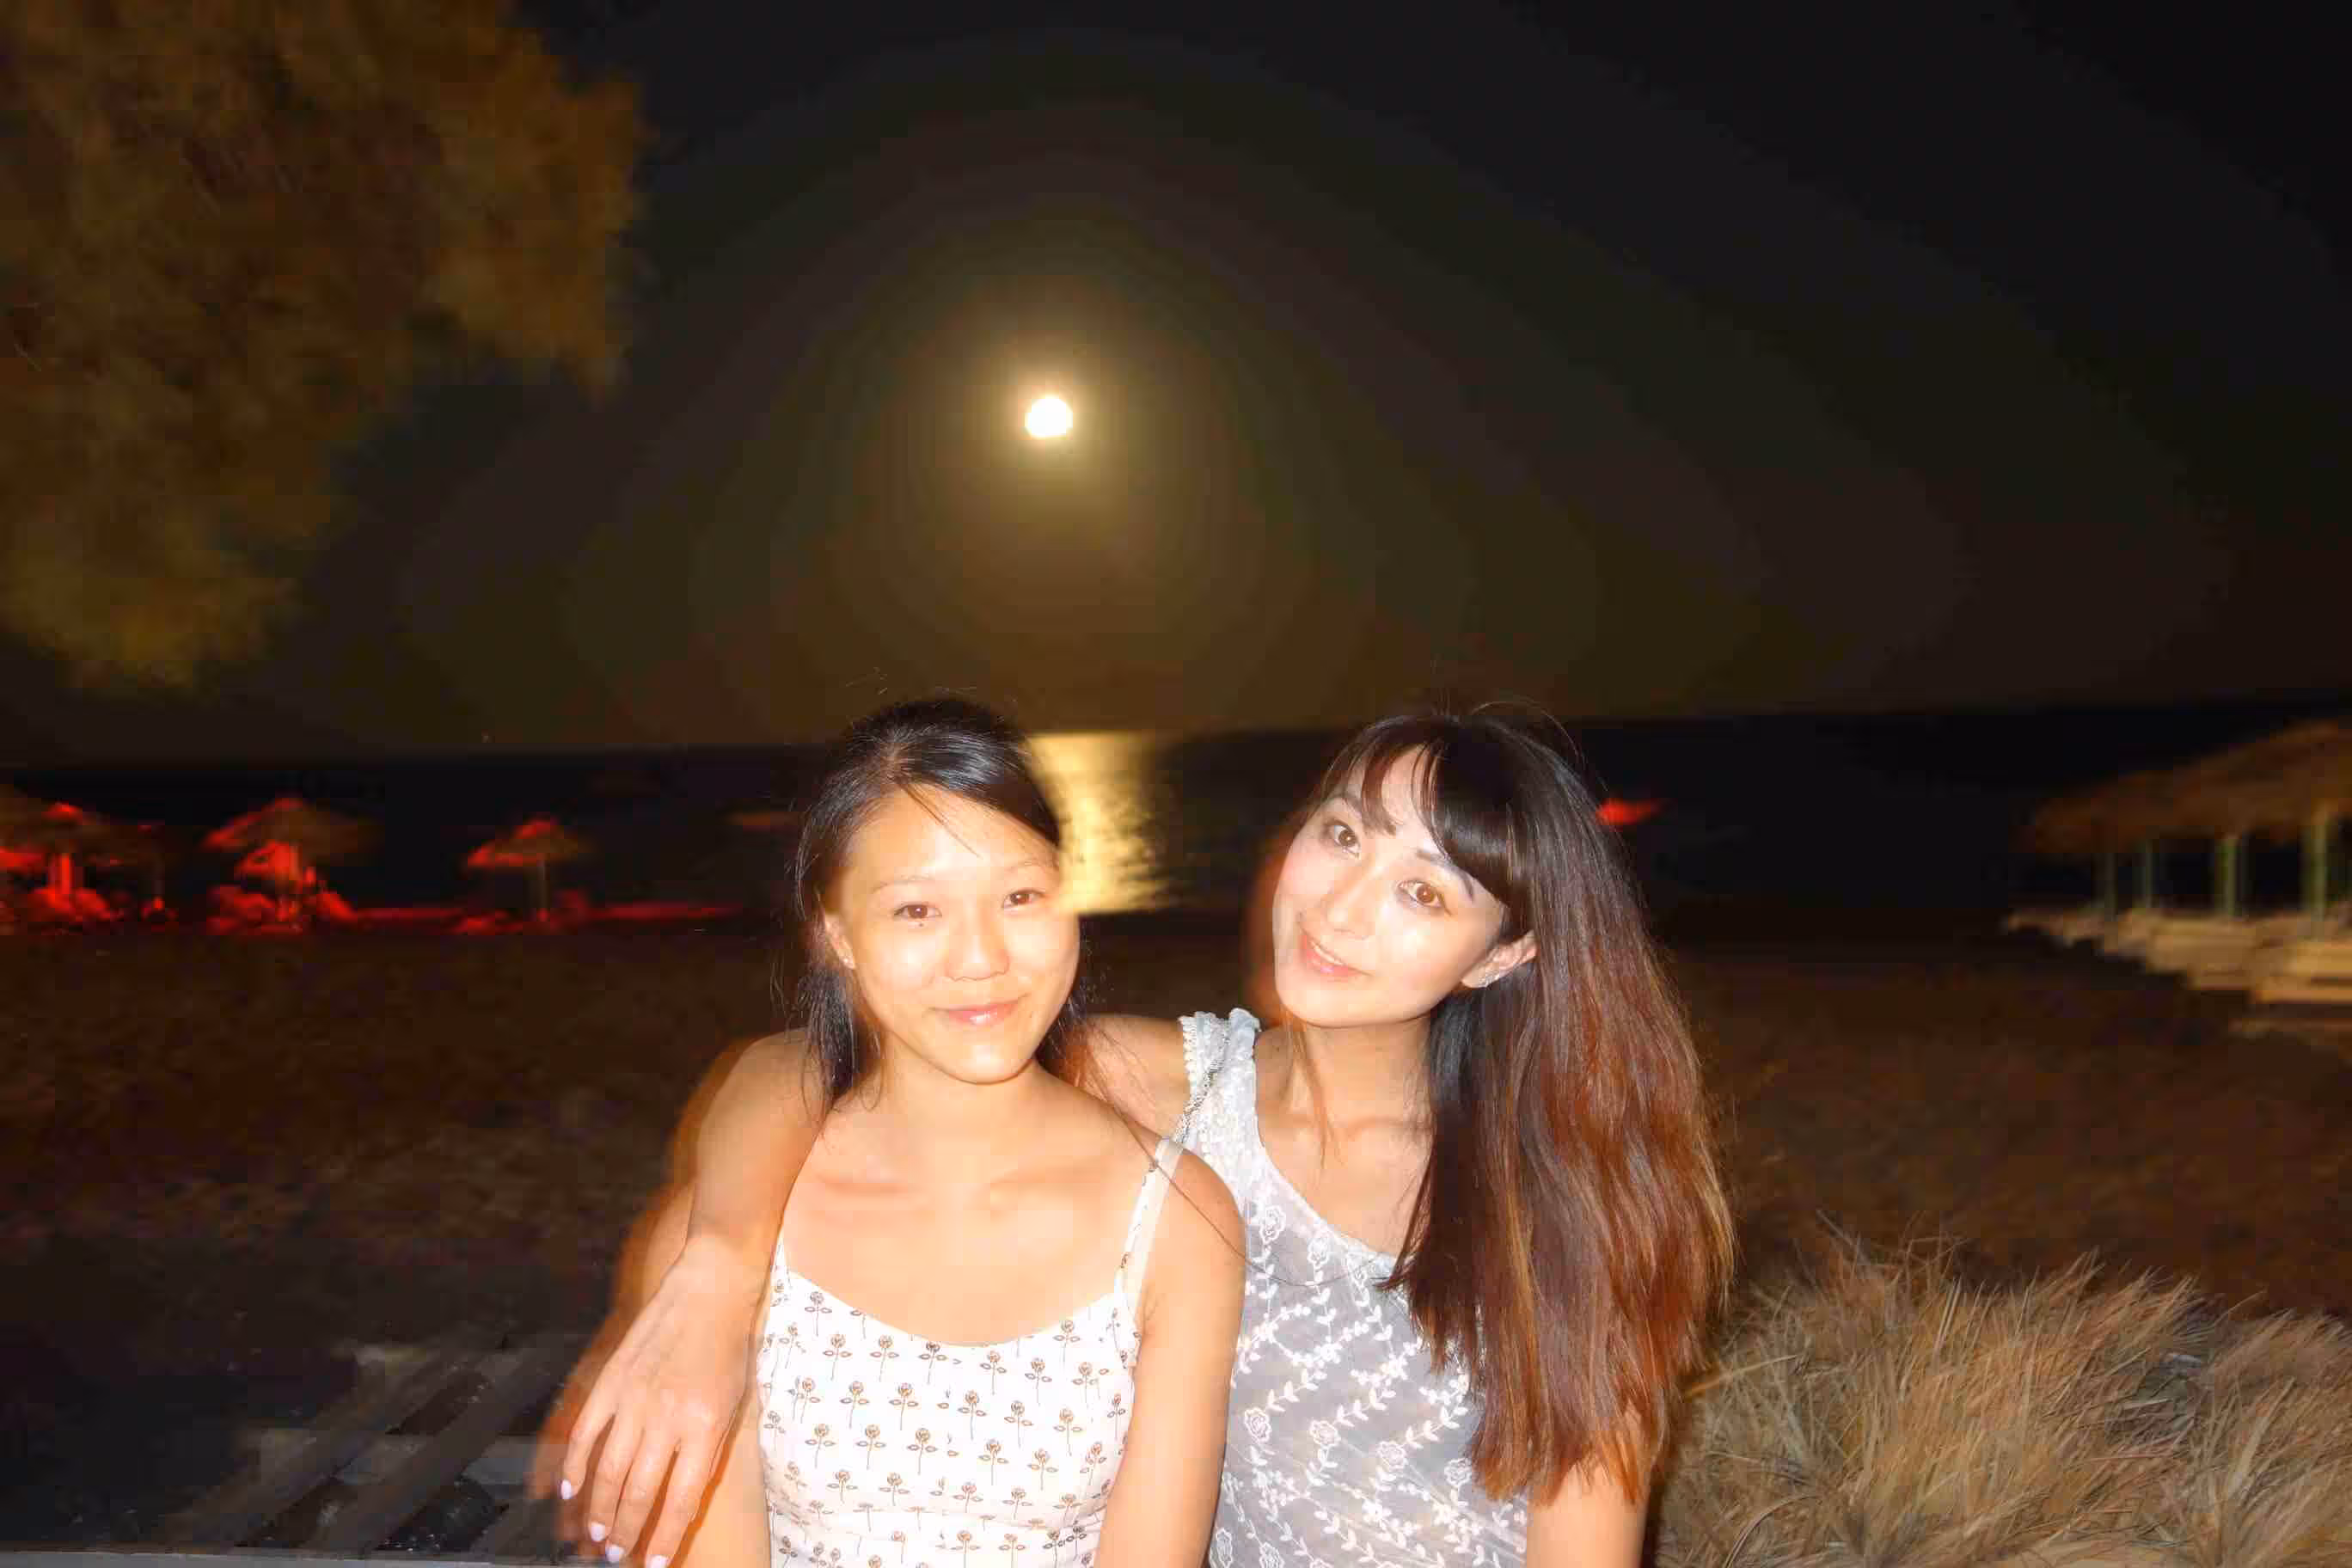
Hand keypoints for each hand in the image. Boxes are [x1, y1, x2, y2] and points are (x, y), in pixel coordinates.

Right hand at [559, 1236, 765, 1564]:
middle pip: (639, 1492)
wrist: (709, 1289)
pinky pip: (585, 1433)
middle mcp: (668, 1416)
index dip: (664, 1537)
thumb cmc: (729, 1348)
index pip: (681, 1499)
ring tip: (595, 1535)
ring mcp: (634, 1398)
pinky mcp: (611, 1381)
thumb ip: (707, 1450)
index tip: (652, 1563)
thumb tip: (680, 1500)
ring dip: (598, 1510)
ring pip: (608, 1471)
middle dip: (626, 1532)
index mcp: (705, 1425)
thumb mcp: (734, 1403)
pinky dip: (574, 1466)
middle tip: (615, 1554)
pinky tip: (569, 1491)